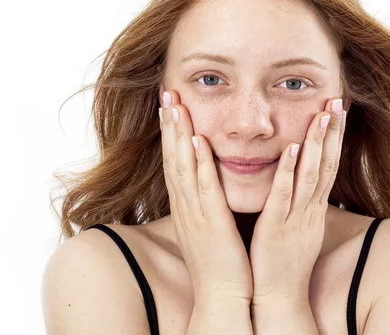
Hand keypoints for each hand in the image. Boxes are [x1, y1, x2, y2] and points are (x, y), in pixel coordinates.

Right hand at [159, 90, 252, 302]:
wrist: (222, 295)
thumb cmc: (218, 260)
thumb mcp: (206, 225)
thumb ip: (205, 201)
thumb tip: (207, 182)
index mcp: (186, 206)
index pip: (175, 162)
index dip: (171, 133)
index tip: (169, 106)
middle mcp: (186, 206)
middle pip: (173, 158)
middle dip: (170, 125)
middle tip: (166, 94)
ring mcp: (196, 214)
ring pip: (184, 168)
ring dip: (180, 136)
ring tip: (176, 106)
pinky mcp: (212, 224)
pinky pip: (206, 189)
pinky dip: (201, 164)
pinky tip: (200, 142)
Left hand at [249, 97, 345, 305]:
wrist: (280, 297)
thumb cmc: (285, 261)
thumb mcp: (299, 227)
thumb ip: (301, 203)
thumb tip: (302, 182)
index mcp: (314, 208)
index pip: (330, 166)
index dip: (336, 138)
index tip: (339, 110)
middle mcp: (311, 209)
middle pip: (328, 164)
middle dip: (334, 132)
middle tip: (339, 100)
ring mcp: (296, 218)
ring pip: (312, 175)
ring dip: (318, 144)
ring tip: (323, 114)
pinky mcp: (277, 228)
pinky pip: (284, 196)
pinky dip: (289, 171)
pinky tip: (293, 149)